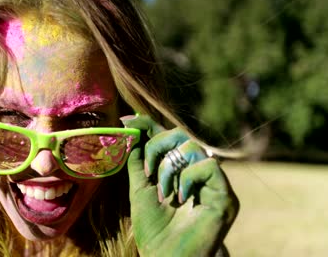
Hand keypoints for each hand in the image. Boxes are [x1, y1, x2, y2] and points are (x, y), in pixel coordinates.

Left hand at [121, 115, 238, 256]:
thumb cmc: (154, 229)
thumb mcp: (139, 190)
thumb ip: (137, 162)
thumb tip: (131, 131)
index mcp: (175, 169)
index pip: (165, 137)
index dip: (148, 125)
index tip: (127, 120)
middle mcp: (195, 171)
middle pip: (179, 134)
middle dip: (157, 147)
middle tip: (148, 172)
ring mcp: (211, 182)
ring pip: (192, 147)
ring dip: (169, 169)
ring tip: (164, 193)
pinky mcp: (224, 194)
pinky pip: (208, 165)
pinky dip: (188, 177)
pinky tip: (181, 197)